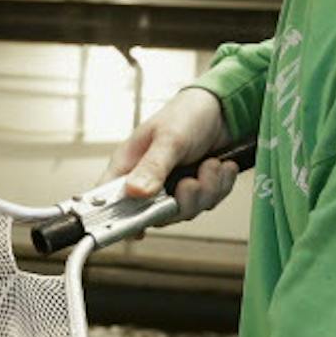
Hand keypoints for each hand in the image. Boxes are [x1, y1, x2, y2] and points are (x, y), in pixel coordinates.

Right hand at [107, 88, 238, 222]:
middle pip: (156, 216)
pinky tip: (220, 165)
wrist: (223, 108)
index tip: (139, 228)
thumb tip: (134, 193)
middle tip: (192, 181)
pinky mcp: (195, 189)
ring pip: (186, 211)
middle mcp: (147, 181)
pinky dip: (219, 186)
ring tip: (211, 165)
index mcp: (129, 166)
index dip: (120, 219)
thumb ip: (152, 167)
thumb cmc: (186, 114)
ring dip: (206, 190)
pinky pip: (207, 203)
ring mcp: (172, 187)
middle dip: (182, 202)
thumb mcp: (169, 138)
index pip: (112, 201)